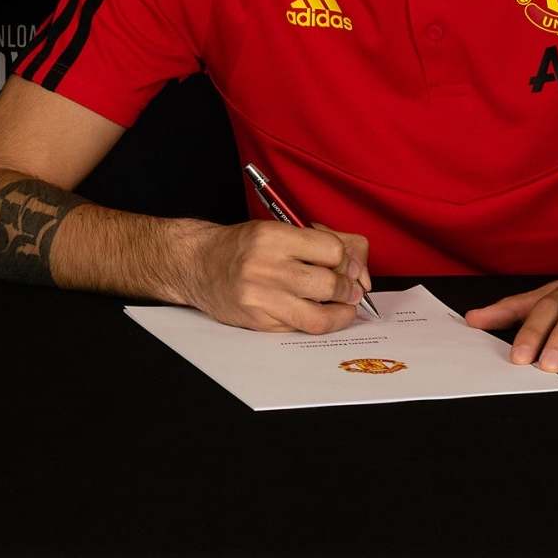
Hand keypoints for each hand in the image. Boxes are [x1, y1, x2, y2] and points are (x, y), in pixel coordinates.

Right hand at [179, 220, 370, 332]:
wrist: (197, 264)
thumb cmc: (240, 246)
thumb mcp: (277, 230)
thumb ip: (322, 239)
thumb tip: (361, 261)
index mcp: (272, 236)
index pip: (332, 250)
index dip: (348, 260)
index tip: (349, 266)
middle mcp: (265, 266)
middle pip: (329, 283)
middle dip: (348, 288)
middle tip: (351, 289)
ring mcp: (261, 297)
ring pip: (320, 314)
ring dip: (341, 312)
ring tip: (344, 306)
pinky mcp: (259, 321)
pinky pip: (301, 328)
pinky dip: (320, 324)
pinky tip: (323, 316)